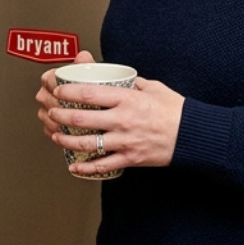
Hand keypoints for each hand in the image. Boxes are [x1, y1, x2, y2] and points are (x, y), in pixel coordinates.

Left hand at [34, 52, 184, 175]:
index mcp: (126, 99)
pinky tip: (74, 166)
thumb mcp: (152, 87)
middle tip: (51, 113)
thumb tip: (116, 77)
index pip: (88, 93)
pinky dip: (85, 167)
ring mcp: (124, 140)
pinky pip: (102, 165)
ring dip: (66, 140)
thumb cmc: (174, 110)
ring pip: (87, 143)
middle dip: (59, 115)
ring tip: (56, 136)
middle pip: (81, 118)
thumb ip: (131, 82)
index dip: (67, 91)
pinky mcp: (130, 158)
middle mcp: (122, 119)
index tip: (57, 90)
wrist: (193, 135)